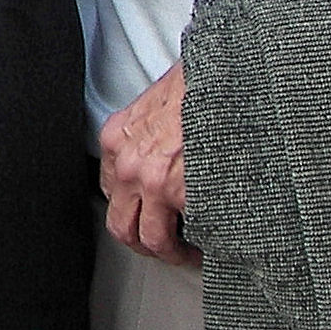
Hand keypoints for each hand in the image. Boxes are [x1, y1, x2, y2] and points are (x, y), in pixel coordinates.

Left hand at [99, 63, 197, 265]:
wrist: (219, 74)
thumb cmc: (194, 84)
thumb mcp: (154, 104)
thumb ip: (146, 134)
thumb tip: (157, 152)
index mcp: (116, 140)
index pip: (111, 191)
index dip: (131, 209)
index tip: (146, 216)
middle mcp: (127, 165)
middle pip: (121, 225)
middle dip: (142, 244)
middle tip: (163, 249)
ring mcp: (153, 182)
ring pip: (150, 239)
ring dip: (169, 253)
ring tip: (188, 255)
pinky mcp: (183, 193)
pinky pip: (187, 231)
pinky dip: (200, 242)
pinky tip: (211, 241)